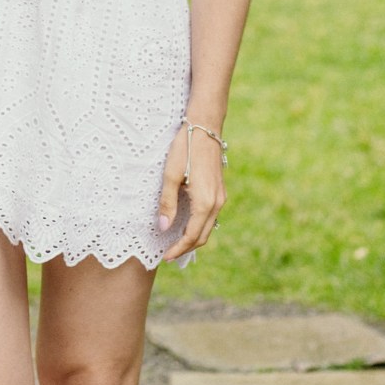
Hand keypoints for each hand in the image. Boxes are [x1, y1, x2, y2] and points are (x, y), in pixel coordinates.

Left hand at [157, 122, 224, 262]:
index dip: (178, 249)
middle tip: (169, 255)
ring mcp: (220, 197)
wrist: (205, 128)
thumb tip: (164, 227)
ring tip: (175, 243)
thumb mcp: (170, 175)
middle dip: (186, 248)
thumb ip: (167, 203)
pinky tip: (186, 224)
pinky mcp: (219, 191)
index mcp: (205, 202)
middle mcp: (216, 203)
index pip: (192, 236)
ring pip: (208, 227)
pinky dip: (199, 226)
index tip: (165, 257)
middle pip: (203, 236)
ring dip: (193, 238)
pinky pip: (210, 216)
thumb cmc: (184, 149)